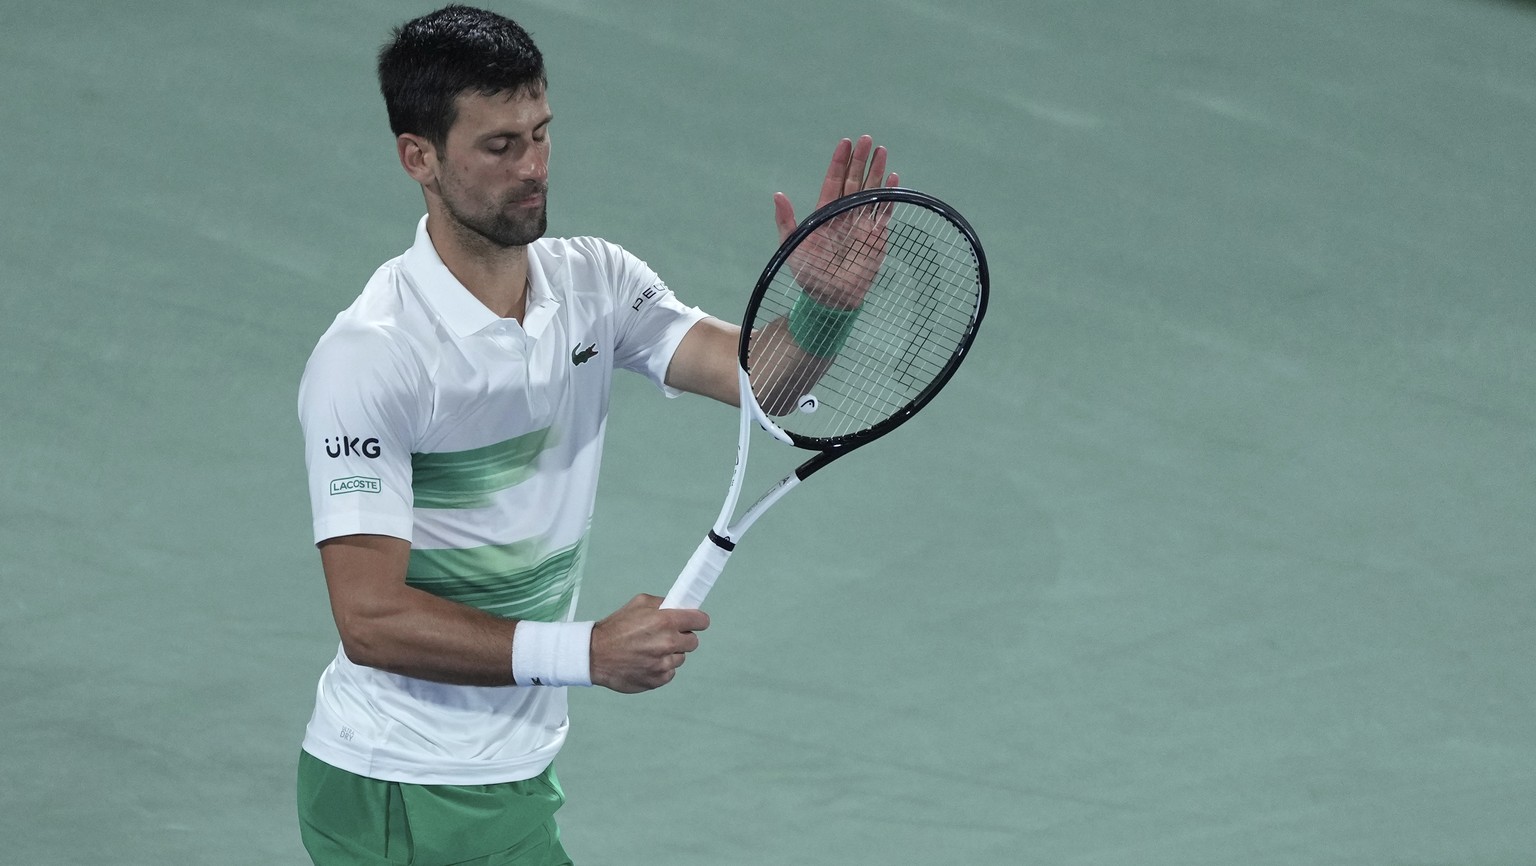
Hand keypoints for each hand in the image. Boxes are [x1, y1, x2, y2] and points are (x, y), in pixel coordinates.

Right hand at [589, 594, 709, 693]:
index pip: (700, 621)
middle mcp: (668, 643)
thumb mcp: (638, 603)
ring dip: (670, 654)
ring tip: (650, 650)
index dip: (698, 620)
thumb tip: (681, 607)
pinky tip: (646, 661)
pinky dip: (661, 668)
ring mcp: (663, 664)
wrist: (594, 655)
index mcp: (666, 621)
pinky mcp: (658, 680)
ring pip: (681, 658)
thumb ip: (663, 603)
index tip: (696, 622)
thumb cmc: (615, 627)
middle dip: (683, 637)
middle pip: (693, 641)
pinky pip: (670, 672)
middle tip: (667, 636)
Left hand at [772, 136, 899, 307]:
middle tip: (867, 139)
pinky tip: (894, 179)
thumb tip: (777, 194)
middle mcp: (844, 214)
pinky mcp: (876, 236)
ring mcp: (862, 224)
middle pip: (854, 181)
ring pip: (871, 192)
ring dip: (877, 172)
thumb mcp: (791, 246)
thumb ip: (786, 221)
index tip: (845, 143)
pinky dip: (889, 196)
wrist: (830, 299)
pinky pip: (884, 212)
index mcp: (825, 213)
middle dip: (861, 160)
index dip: (839, 163)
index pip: (833, 181)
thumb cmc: (808, 274)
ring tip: (883, 151)